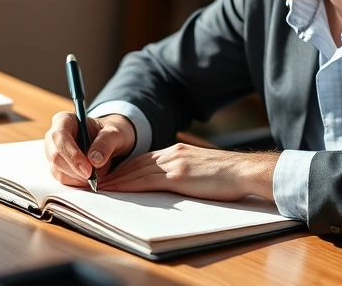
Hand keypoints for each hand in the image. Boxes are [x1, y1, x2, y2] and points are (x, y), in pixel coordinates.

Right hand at [44, 112, 135, 186]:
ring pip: (57, 170)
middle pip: (56, 156)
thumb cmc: (110, 134)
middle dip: (75, 170)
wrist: (109, 143)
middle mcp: (54, 136)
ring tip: (96, 173)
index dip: (72, 155)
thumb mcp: (115, 133)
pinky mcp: (57, 166)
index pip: (60, 137)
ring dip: (77, 177)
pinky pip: (62, 178)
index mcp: (64, 120)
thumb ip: (106, 142)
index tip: (88, 170)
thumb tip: (94, 160)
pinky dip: (76, 182)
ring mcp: (53, 152)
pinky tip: (89, 177)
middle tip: (93, 178)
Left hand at [98, 143, 278, 201]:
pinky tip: (115, 189)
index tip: (112, 174)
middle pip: (136, 162)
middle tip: (97, 179)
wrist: (244, 172)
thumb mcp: (202, 169)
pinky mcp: (177, 175)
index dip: (127, 167)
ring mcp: (174, 163)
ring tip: (99, 186)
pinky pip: (145, 180)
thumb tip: (174, 184)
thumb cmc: (229, 176)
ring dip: (116, 178)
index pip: (146, 159)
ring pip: (136, 170)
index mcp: (179, 152)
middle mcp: (173, 153)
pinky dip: (127, 184)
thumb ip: (185, 172)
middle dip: (116, 171)